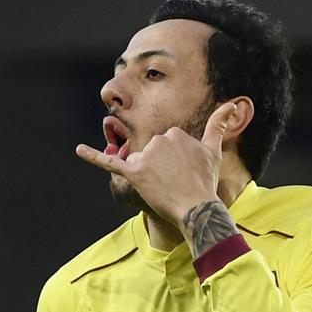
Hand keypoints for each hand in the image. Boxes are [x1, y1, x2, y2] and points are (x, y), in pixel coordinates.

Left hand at [75, 102, 237, 226]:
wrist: (198, 208)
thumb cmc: (206, 182)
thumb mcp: (214, 151)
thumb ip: (219, 125)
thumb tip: (233, 104)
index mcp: (174, 133)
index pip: (165, 146)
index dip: (172, 163)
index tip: (184, 174)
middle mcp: (159, 140)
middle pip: (150, 154)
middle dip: (159, 169)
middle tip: (174, 183)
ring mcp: (146, 156)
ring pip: (138, 163)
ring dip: (147, 176)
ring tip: (163, 188)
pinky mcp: (134, 173)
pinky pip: (109, 162)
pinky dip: (92, 156)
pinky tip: (78, 149)